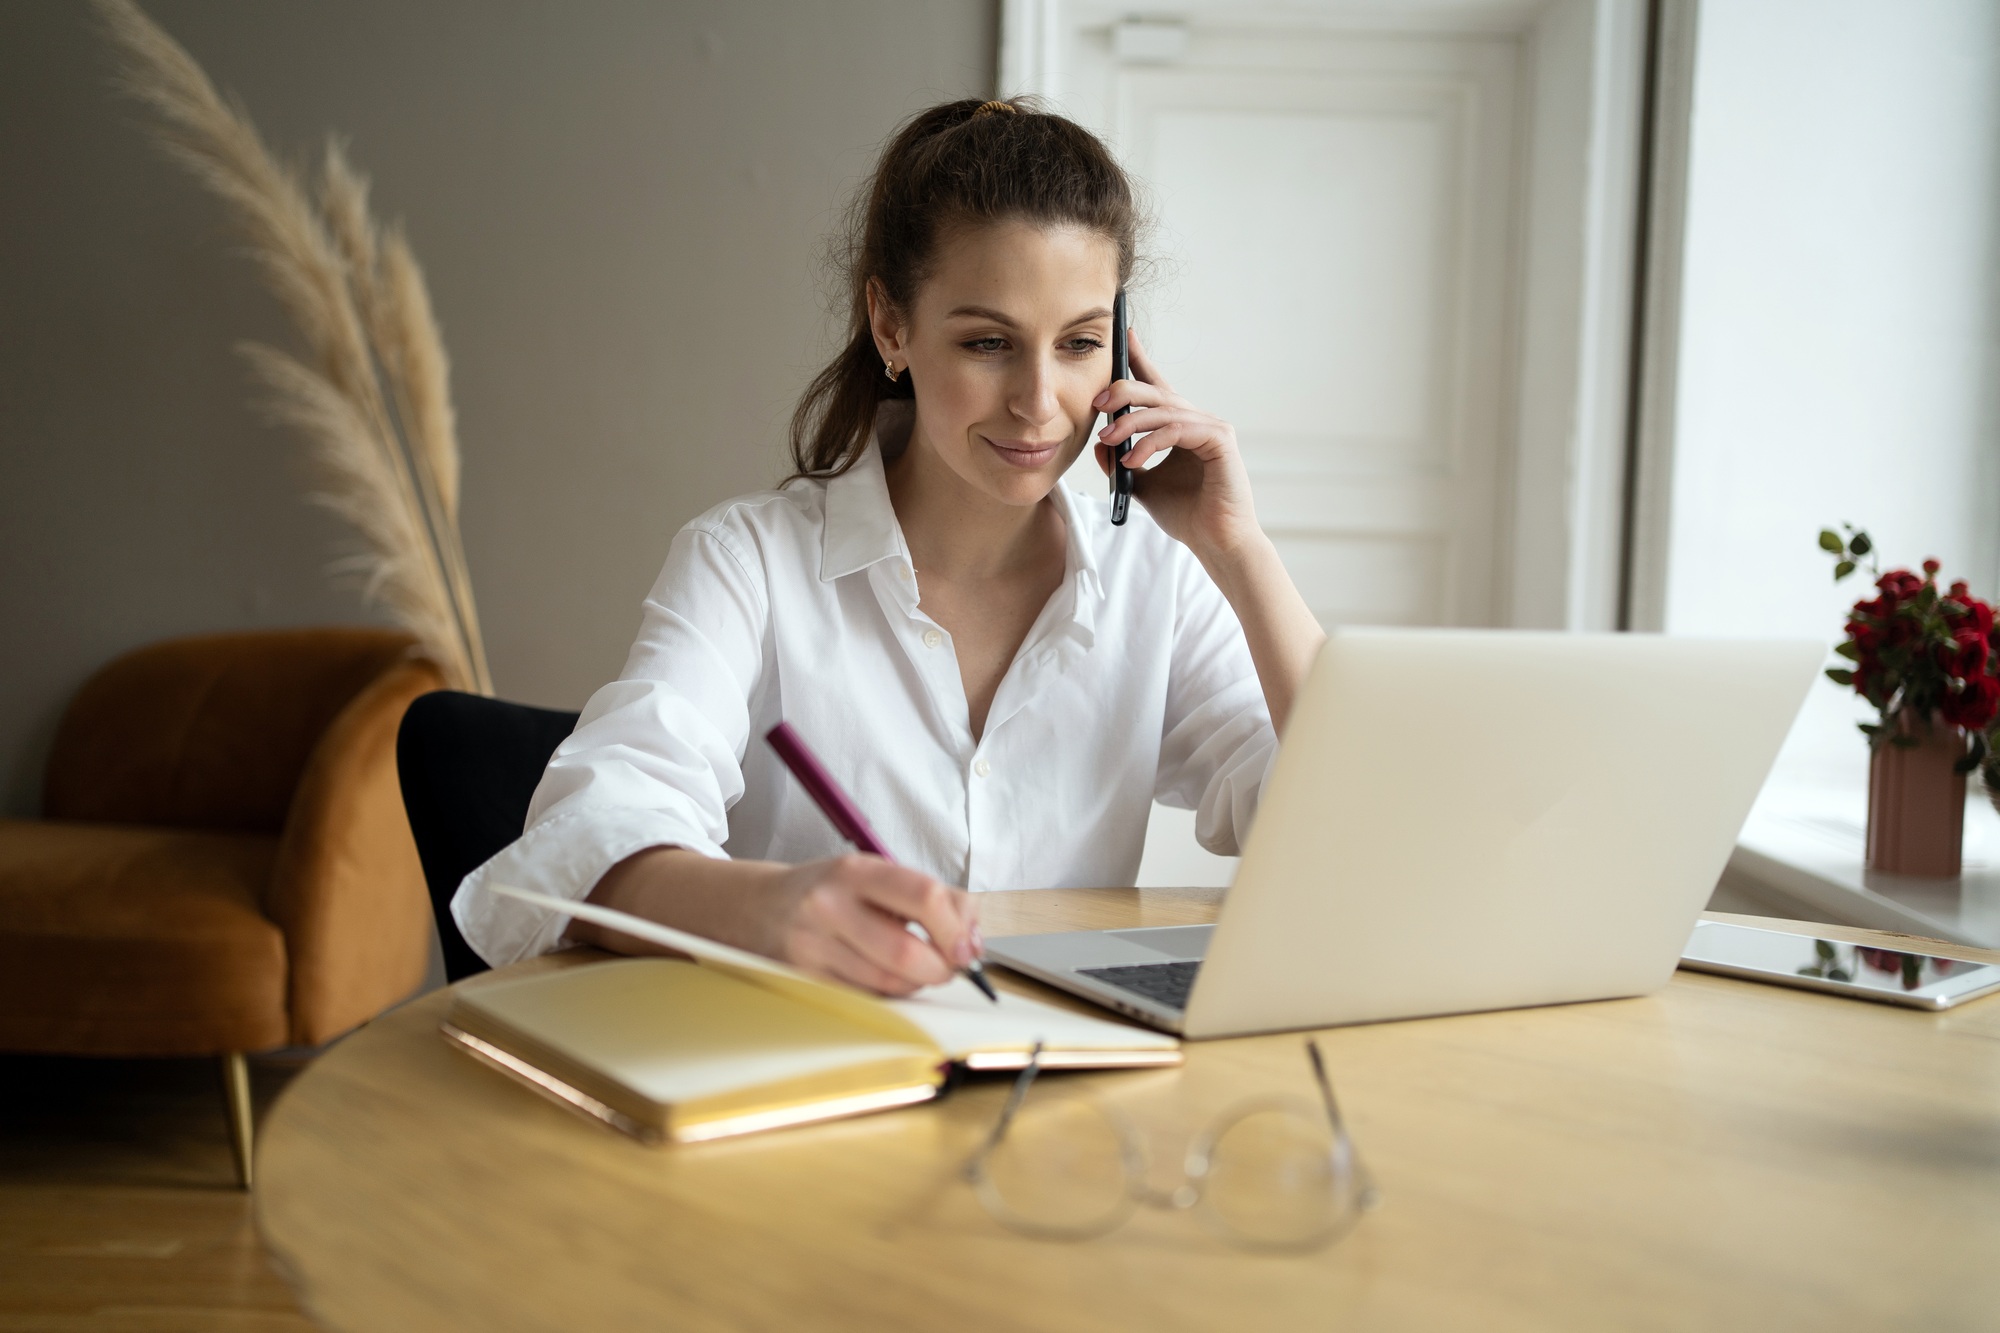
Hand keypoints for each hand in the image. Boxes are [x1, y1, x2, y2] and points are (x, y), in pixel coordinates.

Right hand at [763, 853, 980, 994]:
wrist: (762, 907)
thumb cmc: (833, 892)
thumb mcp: (879, 875)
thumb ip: (937, 898)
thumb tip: (973, 943)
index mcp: (856, 871)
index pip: (924, 897)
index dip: (956, 930)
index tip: (968, 947)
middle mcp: (829, 905)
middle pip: (906, 953)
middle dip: (940, 969)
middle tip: (947, 968)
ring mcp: (812, 945)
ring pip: (888, 984)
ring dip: (916, 985)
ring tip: (914, 969)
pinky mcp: (803, 978)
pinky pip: (865, 1000)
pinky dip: (887, 996)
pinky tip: (884, 979)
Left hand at [1092, 328, 1260, 562]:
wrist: (1215, 542)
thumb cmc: (1187, 515)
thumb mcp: (1142, 485)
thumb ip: (1122, 462)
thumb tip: (1100, 442)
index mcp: (1179, 427)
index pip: (1156, 386)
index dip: (1138, 359)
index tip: (1122, 337)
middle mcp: (1197, 421)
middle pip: (1157, 391)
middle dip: (1123, 391)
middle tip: (1098, 402)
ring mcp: (1211, 428)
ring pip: (1165, 409)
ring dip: (1131, 422)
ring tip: (1109, 438)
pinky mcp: (1220, 441)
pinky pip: (1179, 430)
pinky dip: (1152, 443)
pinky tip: (1133, 460)